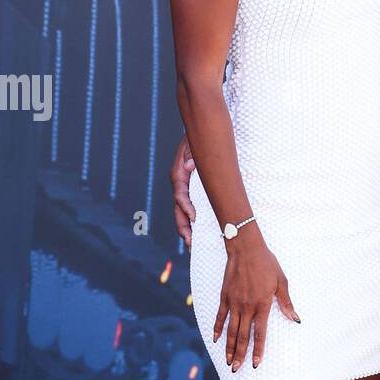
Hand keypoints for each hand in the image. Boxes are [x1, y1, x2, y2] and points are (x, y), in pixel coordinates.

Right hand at [170, 132, 195, 248]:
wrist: (200, 133)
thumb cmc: (196, 140)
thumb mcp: (193, 146)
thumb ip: (190, 157)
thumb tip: (188, 168)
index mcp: (178, 176)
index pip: (180, 197)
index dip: (186, 209)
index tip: (195, 219)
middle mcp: (180, 186)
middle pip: (179, 211)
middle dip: (184, 229)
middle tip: (192, 244)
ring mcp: (185, 189)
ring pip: (183, 213)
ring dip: (188, 229)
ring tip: (194, 246)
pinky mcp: (192, 191)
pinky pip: (191, 209)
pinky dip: (194, 221)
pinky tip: (201, 232)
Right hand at [214, 233, 300, 370]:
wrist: (245, 248)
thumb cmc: (267, 264)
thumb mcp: (281, 282)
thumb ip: (286, 303)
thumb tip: (296, 319)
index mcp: (262, 305)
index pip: (260, 333)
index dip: (258, 350)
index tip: (256, 364)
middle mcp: (246, 307)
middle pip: (242, 336)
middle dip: (240, 354)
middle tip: (237, 369)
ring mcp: (233, 303)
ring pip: (230, 330)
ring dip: (228, 347)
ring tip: (228, 361)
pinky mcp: (224, 297)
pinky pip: (219, 316)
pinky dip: (217, 329)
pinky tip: (215, 340)